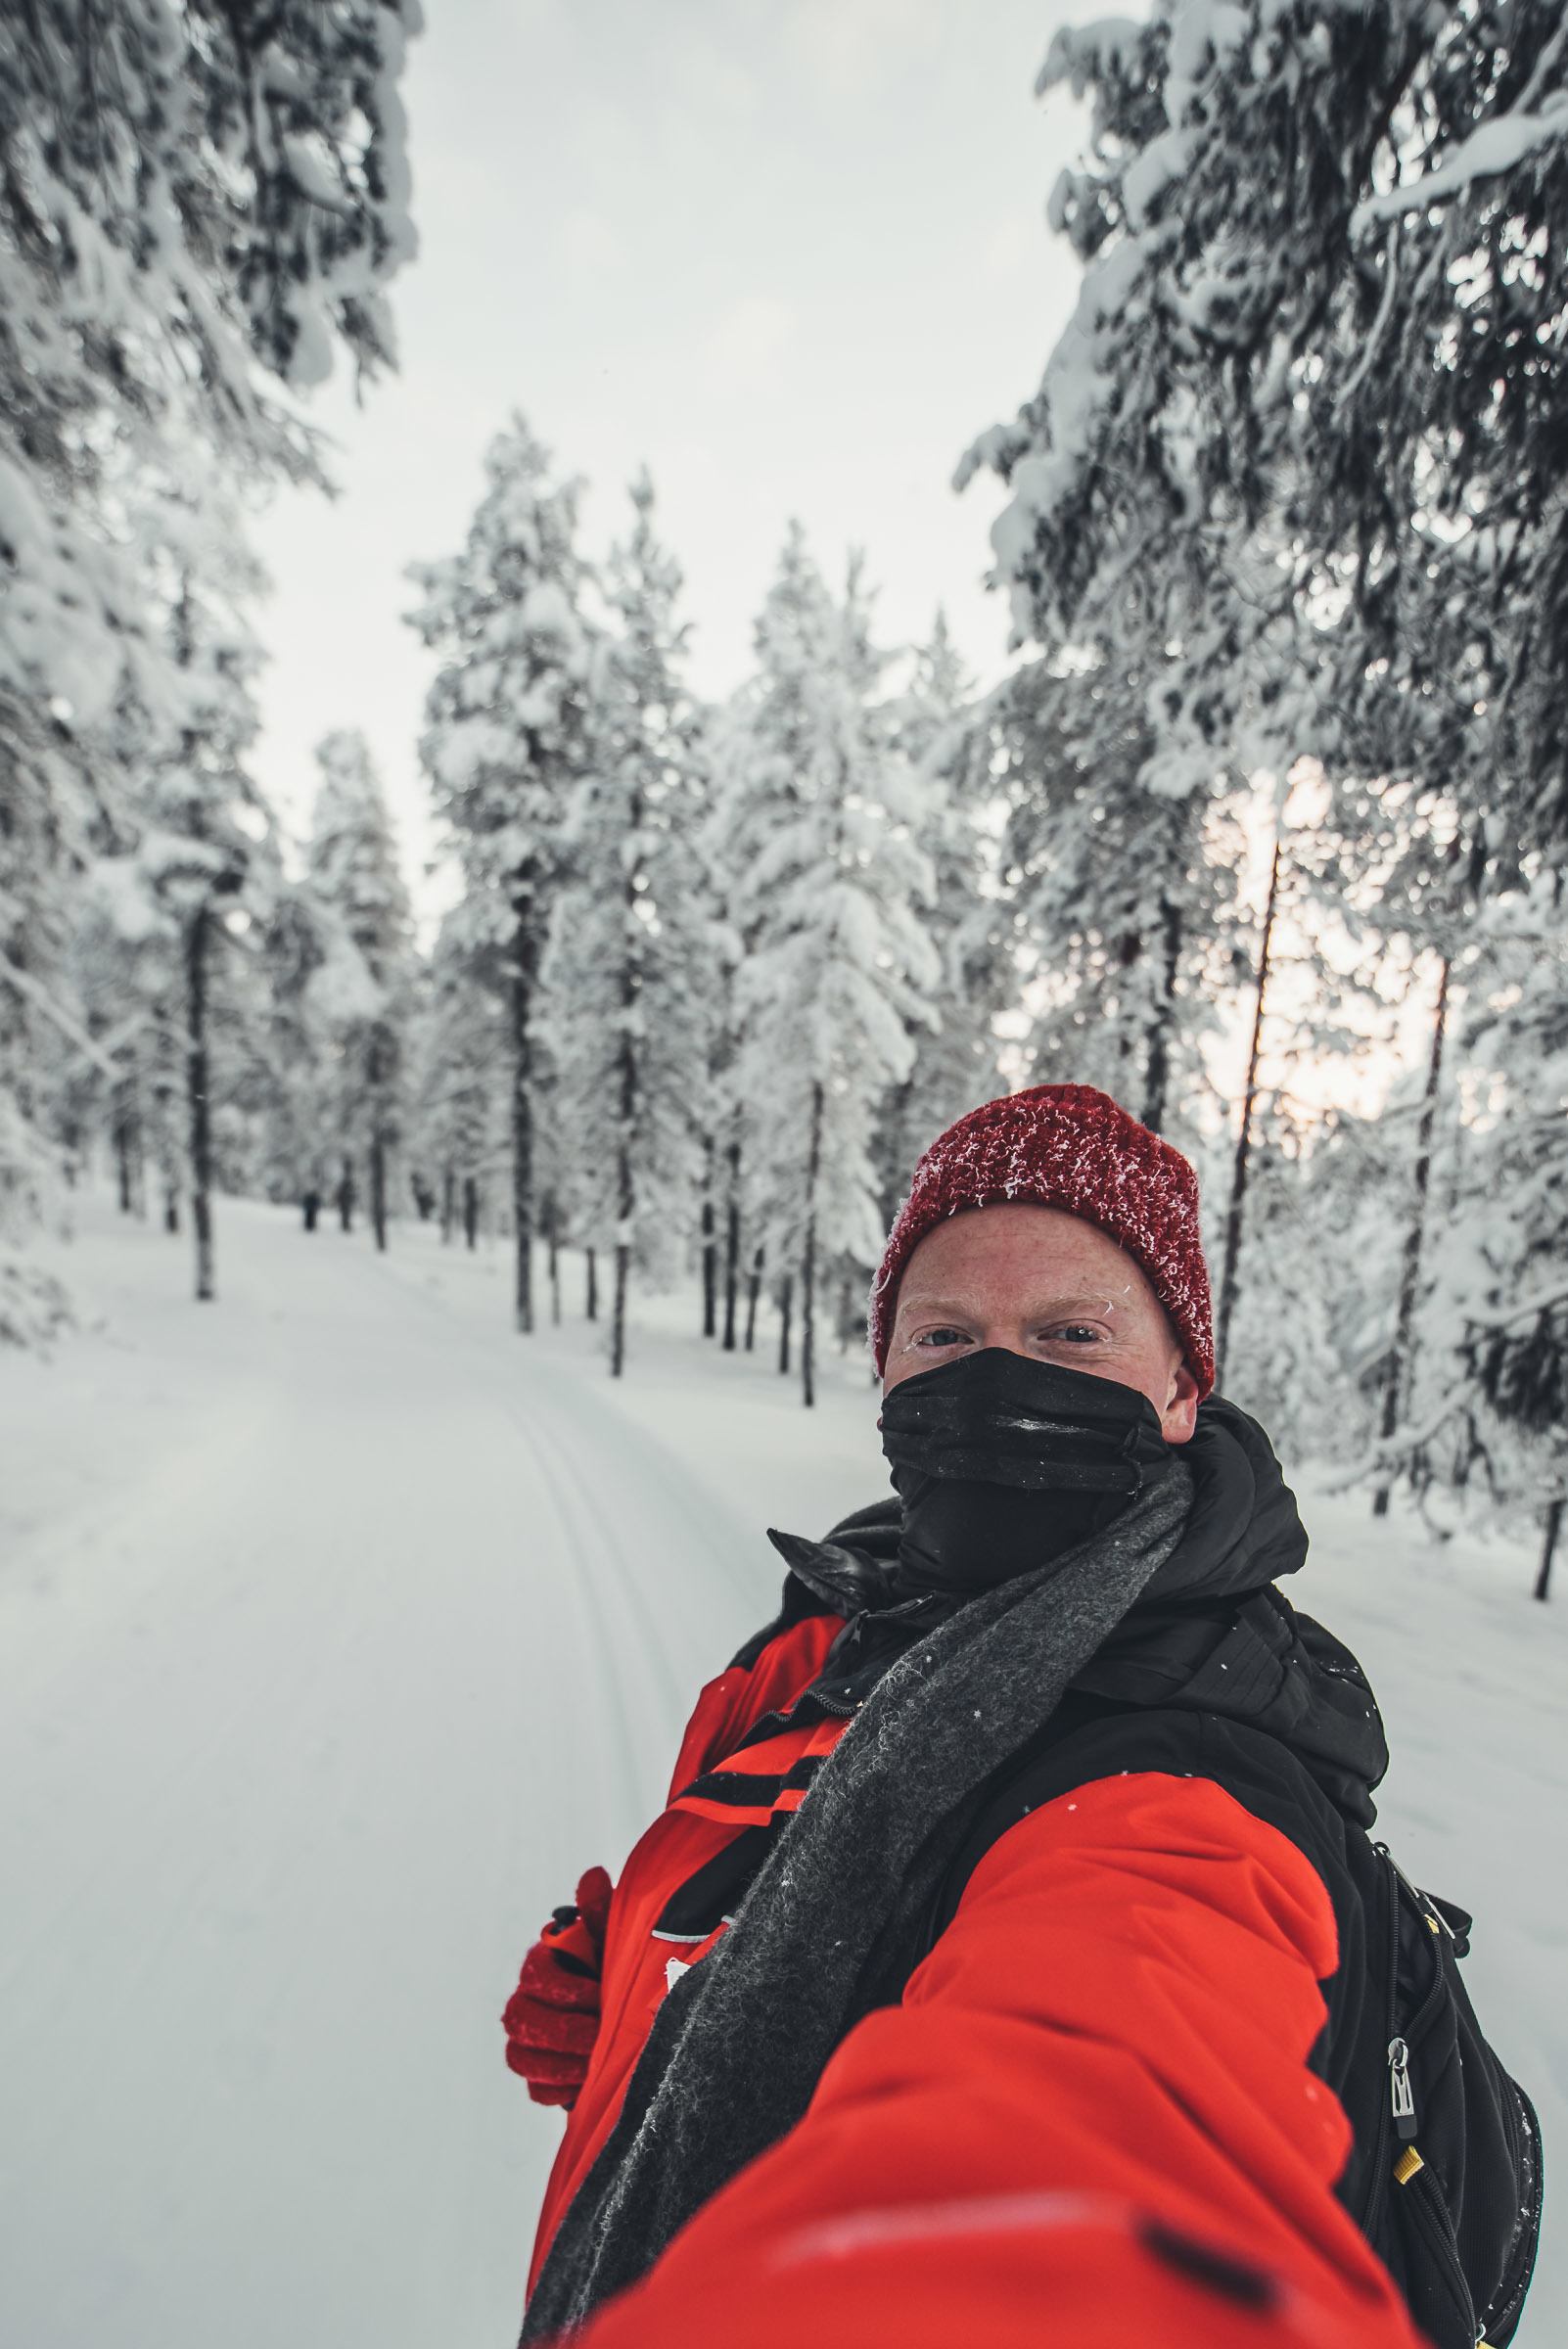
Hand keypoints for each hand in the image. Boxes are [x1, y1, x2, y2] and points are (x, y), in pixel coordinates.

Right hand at [501, 1866, 612, 2108]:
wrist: (625, 2014)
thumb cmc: (615, 1971)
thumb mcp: (613, 1942)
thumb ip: (600, 1914)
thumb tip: (593, 1876)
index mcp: (542, 1963)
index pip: (535, 1975)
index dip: (565, 1989)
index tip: (597, 1996)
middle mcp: (526, 2000)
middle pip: (520, 2019)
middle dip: (560, 2031)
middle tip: (596, 2037)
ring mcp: (526, 2040)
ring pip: (521, 2056)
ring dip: (559, 2063)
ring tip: (592, 2063)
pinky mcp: (537, 2076)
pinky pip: (534, 2089)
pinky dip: (558, 2089)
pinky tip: (584, 2082)